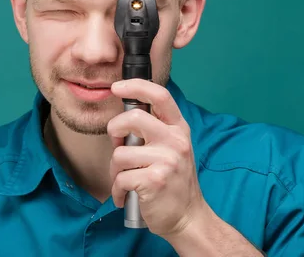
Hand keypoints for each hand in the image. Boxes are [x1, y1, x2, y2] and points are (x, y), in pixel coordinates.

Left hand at [108, 78, 207, 238]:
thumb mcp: (172, 149)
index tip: (117, 87)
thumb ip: (153, 130)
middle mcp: (175, 141)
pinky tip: (125, 195)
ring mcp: (167, 160)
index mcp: (178, 129)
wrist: (188, 218)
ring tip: (125, 179)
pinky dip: (117, 190)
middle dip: (114, 130)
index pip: (160, 96)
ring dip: (115, 169)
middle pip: (132, 118)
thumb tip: (121, 119)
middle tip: (118, 146)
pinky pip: (121, 178)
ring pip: (120, 153)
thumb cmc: (173, 182)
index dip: (136, 86)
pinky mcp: (155, 180)